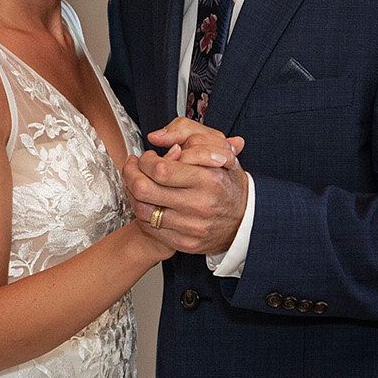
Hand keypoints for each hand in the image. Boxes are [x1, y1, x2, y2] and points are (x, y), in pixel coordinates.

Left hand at [125, 125, 249, 257]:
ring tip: (137, 182)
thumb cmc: (228, 182)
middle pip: (145, 190)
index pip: (160, 169)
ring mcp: (192, 227)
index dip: (146, 160)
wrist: (247, 220)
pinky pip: (151, 228)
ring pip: (143, 210)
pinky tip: (147, 202)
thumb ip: (188, 134)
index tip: (147, 156)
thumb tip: (157, 137)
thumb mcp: (217, 149)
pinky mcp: (185, 243)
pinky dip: (143, 213)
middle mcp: (200, 205)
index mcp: (208, 179)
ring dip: (132, 193)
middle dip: (131, 174)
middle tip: (133, 166)